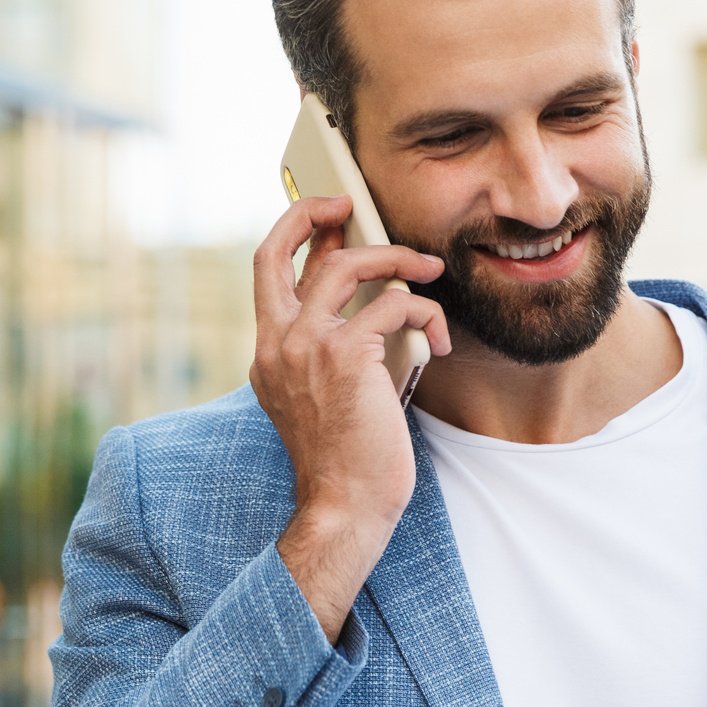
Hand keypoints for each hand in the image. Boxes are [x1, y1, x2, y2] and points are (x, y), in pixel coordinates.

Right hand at [249, 194, 450, 640]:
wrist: (345, 505)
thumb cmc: (347, 459)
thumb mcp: (325, 394)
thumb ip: (332, 347)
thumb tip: (373, 301)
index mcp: (268, 351)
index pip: (267, 270)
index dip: (293, 230)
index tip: (325, 213)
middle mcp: (277, 342)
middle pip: (281, 248)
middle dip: (314, 210)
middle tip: (351, 201)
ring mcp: (305, 346)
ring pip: (346, 264)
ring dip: (395, 258)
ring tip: (427, 269)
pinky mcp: (345, 356)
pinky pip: (393, 305)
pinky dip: (424, 313)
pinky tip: (439, 340)